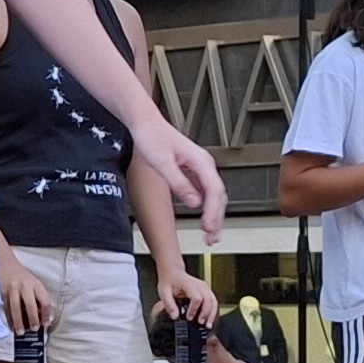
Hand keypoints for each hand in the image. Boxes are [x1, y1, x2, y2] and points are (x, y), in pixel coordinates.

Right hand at [0, 247, 54, 335]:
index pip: (44, 300)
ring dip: (18, 321)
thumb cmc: (23, 277)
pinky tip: (11, 326)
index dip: (46, 313)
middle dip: (33, 318)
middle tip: (34, 329)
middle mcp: (24, 286)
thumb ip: (40, 298)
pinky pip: (6, 308)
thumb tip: (45, 318)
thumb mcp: (34, 284)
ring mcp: (12, 289)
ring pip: (16, 308)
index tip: (46, 324)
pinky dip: (9, 318)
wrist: (6, 265)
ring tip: (20, 332)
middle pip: (30, 305)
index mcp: (35, 284)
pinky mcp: (2, 293)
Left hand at [141, 124, 227, 242]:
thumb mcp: (162, 163)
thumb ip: (179, 183)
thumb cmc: (152, 137)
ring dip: (214, 216)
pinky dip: (206, 208)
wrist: (145, 124)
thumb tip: (194, 203)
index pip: (214, 191)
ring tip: (211, 235)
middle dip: (217, 218)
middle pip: (218, 196)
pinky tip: (203, 219)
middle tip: (212, 238)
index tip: (210, 228)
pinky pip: (205, 193)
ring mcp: (200, 168)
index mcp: (201, 161)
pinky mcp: (192, 172)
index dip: (213, 212)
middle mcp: (204, 165)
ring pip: (214, 196)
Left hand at [156, 266, 216, 332]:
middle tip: (201, 323)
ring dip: (212, 313)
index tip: (189, 318)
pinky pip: (213, 300)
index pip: (196, 297)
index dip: (194, 309)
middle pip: (208, 299)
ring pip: (213, 300)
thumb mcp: (164, 292)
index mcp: (188, 284)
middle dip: (206, 313)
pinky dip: (213, 311)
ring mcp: (204, 287)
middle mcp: (199, 284)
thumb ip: (169, 305)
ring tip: (208, 324)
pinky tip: (210, 319)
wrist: (173, 273)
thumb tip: (175, 316)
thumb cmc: (169, 281)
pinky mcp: (206, 290)